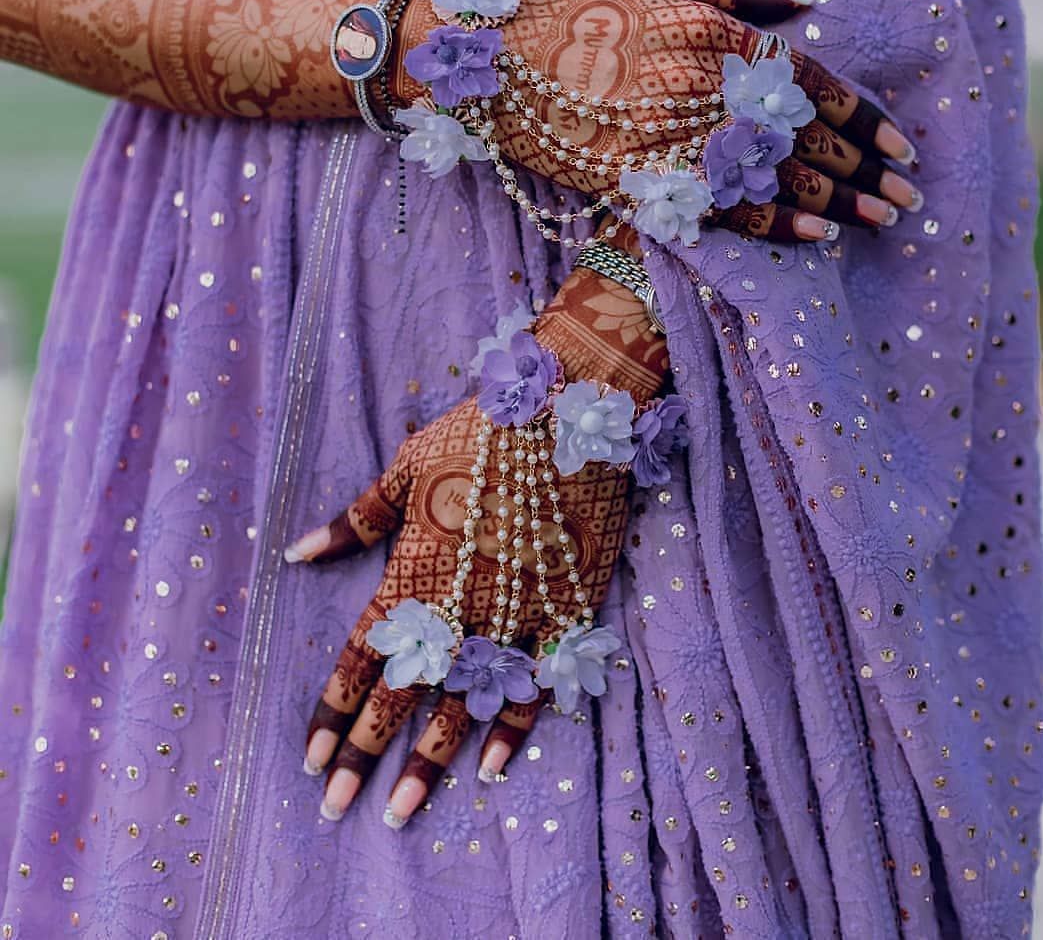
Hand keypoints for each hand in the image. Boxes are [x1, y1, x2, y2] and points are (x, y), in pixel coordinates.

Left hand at [289, 397, 631, 826]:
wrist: (566, 412)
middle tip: (336, 807)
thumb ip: (354, 520)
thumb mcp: (405, 467)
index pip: (363, 656)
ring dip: (429, 760)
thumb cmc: (478, 433)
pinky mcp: (564, 611)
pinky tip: (490, 769)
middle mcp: (458, 602)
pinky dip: (513, 728)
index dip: (335, 709)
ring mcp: (513, 613)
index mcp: (414, 568)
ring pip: (464, 703)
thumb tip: (296, 553)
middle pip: (403, 694)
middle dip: (366, 753)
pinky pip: (536, 683)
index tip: (312, 758)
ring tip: (400, 810)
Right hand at [389, 0, 919, 242]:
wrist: (492, 68)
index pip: (811, 81)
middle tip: (909, 195)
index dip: (863, 116)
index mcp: (712, 30)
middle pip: (807, 137)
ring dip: (840, 203)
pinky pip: (726, 209)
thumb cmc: (574, 8)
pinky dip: (778, 224)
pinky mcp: (646, 181)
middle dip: (867, 169)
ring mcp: (676, 139)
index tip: (899, 142)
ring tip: (882, 221)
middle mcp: (705, 87)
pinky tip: (817, 235)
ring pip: (777, 178)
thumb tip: (808, 7)